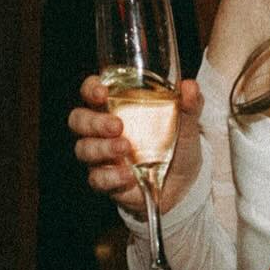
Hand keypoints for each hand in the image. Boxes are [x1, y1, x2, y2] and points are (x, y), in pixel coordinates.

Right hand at [69, 74, 204, 213]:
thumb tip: (190, 86)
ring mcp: (101, 156)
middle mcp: (102, 130)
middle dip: (94, 121)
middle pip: (78, 119)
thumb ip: (189, 105)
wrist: (184, 182)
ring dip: (103, 148)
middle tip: (117, 125)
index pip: (91, 91)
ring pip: (84, 148)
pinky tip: (129, 175)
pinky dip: (112, 176)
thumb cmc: (178, 144)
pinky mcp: (105, 180)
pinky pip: (97, 178)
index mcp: (116, 107)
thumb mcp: (187, 124)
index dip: (90, 89)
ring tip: (125, 147)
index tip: (102, 91)